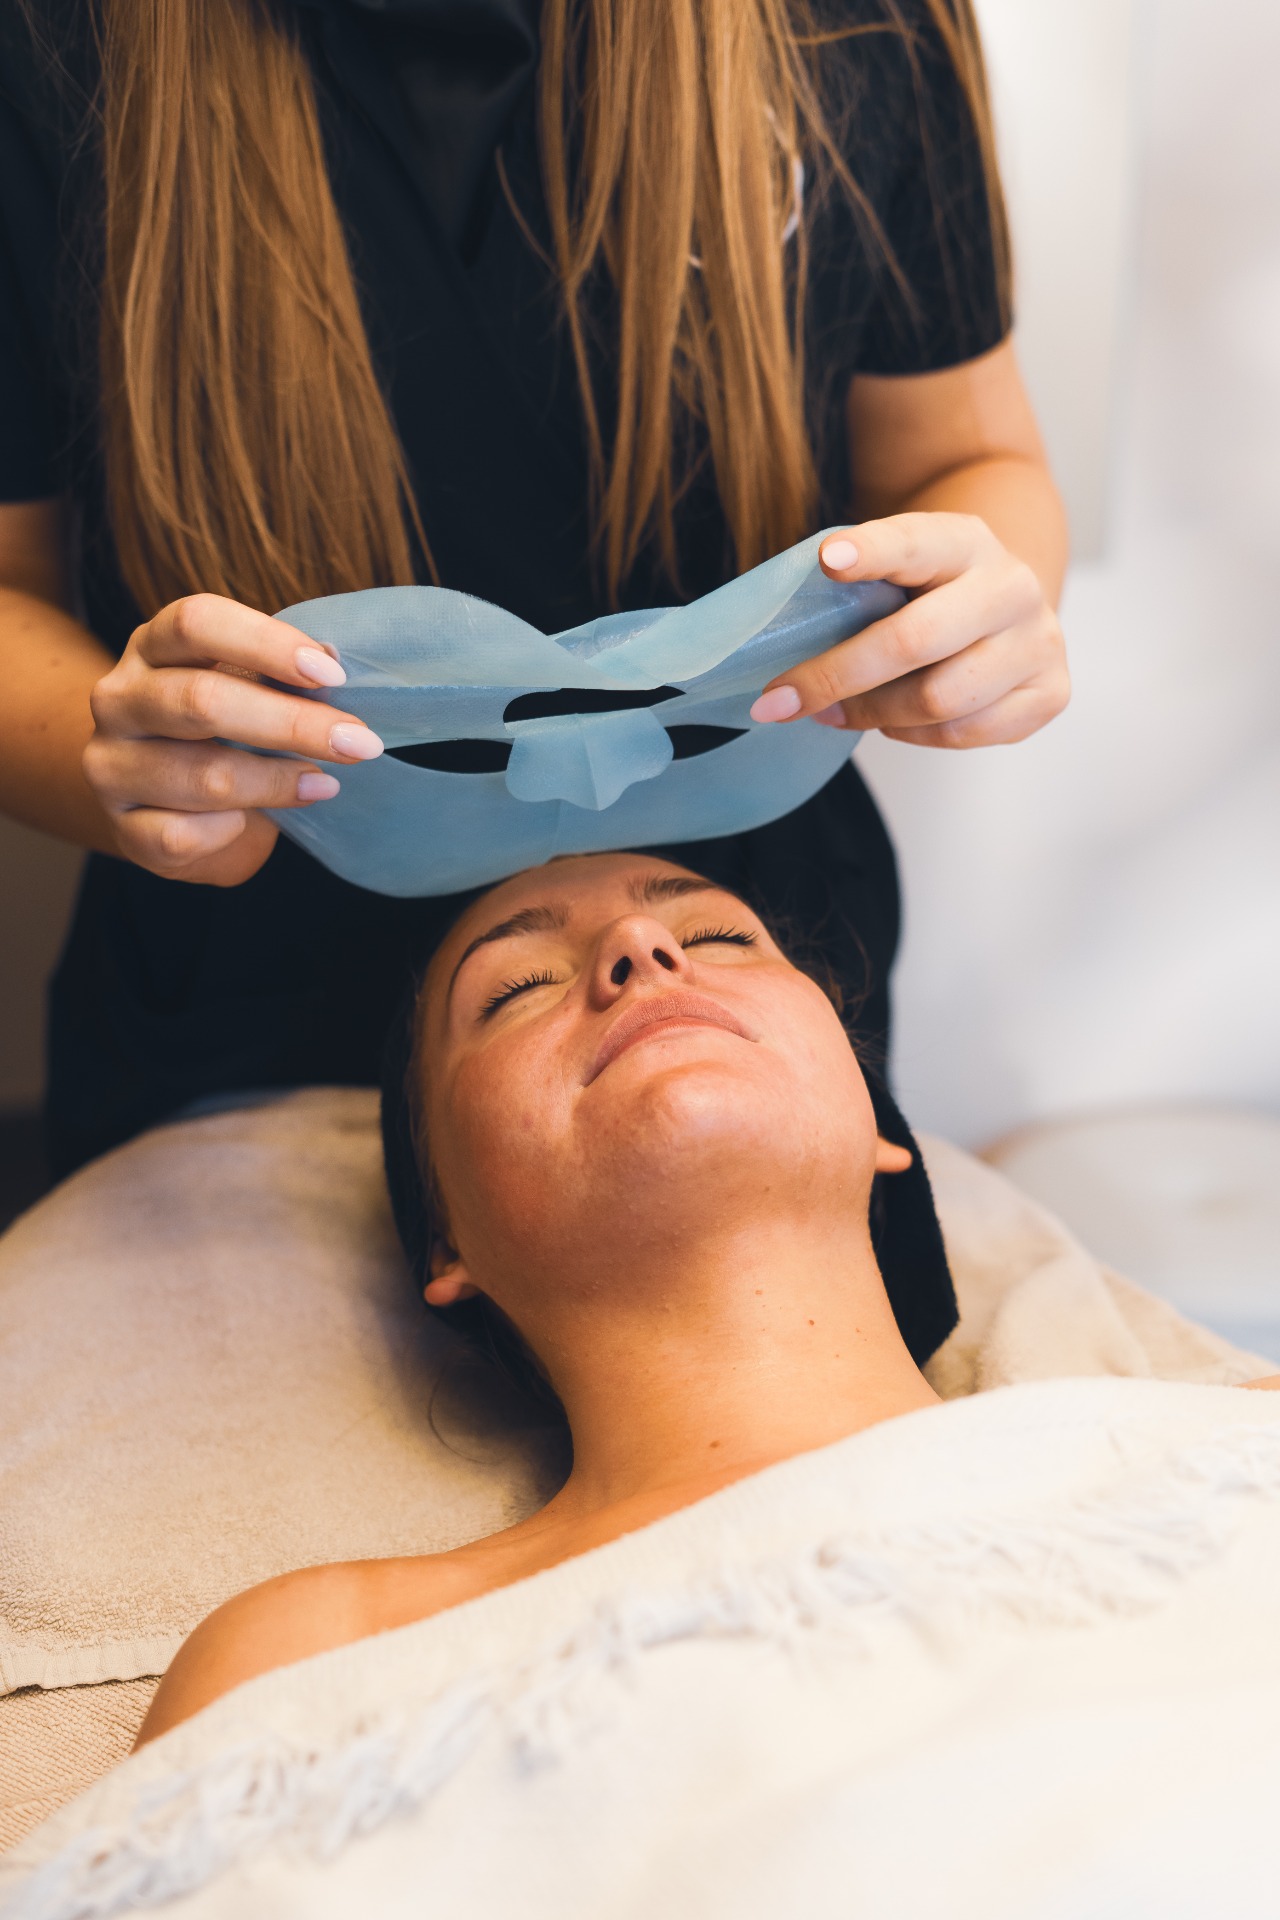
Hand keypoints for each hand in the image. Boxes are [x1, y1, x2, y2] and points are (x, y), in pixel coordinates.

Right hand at [84, 594, 382, 885]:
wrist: (160, 805)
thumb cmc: (218, 734)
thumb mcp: (244, 690)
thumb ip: (277, 677)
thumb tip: (333, 663)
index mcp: (153, 646)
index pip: (197, 622)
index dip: (268, 644)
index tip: (333, 675)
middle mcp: (120, 698)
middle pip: (202, 700)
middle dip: (293, 724)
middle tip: (359, 742)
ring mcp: (112, 765)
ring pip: (202, 776)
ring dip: (276, 784)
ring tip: (323, 784)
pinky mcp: (122, 827)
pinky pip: (184, 835)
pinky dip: (230, 832)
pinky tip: (248, 822)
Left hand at [749, 513, 1069, 747]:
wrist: (1009, 606)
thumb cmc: (931, 592)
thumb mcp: (899, 571)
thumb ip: (856, 587)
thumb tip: (783, 643)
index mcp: (966, 541)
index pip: (914, 543)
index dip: (871, 552)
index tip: (825, 560)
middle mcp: (1012, 587)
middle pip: (915, 641)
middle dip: (835, 675)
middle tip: (777, 700)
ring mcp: (1038, 642)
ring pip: (935, 701)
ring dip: (870, 713)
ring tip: (834, 711)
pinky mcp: (1049, 694)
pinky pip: (961, 733)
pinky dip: (912, 734)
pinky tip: (893, 719)